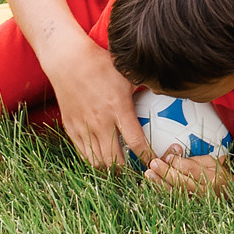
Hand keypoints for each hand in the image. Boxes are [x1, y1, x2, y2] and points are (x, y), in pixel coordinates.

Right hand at [46, 40, 143, 170]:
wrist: (68, 61)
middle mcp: (100, 122)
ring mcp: (84, 128)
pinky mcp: (71, 129)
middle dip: (128, 172)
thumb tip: (166, 91)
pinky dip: (94, 161)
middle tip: (137, 172)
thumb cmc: (101, 64)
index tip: (155, 163)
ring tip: (120, 170)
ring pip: (98, 162)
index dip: (147, 158)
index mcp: (118, 109)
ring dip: (110, 170)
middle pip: (115, 161)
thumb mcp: (127, 74)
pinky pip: (83, 154)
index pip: (136, 143)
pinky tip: (103, 159)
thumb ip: (145, 87)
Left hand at [143, 146, 233, 196]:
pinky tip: (153, 185)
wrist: (229, 195)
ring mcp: (197, 202)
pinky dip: (163, 193)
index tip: (166, 157)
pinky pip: (174, 200)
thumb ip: (192, 161)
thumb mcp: (210, 162)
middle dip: (166, 172)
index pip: (192, 170)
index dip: (178, 163)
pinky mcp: (190, 208)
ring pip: (176, 193)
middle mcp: (205, 192)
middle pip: (182, 182)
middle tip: (153, 164)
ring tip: (149, 175)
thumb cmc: (217, 175)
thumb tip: (171, 158)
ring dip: (160, 184)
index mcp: (212, 178)